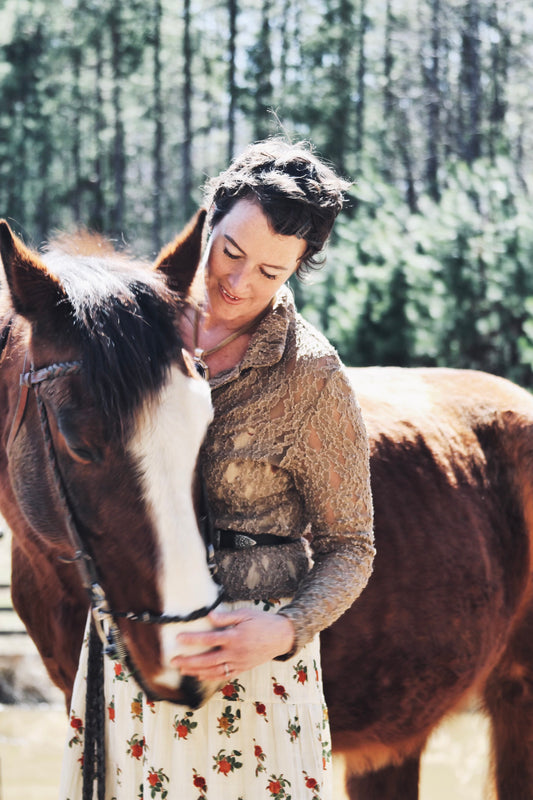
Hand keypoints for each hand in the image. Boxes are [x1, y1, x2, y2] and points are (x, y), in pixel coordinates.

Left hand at [170, 607, 294, 680]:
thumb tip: (209, 616)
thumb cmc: (262, 622)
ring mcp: (238, 663)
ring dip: (195, 671)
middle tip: (173, 661)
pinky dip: (210, 676)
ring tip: (182, 669)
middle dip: (188, 661)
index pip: (209, 639)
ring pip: (213, 671)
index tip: (178, 639)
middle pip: (207, 660)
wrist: (281, 637)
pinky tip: (199, 675)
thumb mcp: (245, 614)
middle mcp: (235, 653)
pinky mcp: (242, 669)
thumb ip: (226, 617)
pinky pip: (223, 675)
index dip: (192, 640)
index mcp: (235, 637)